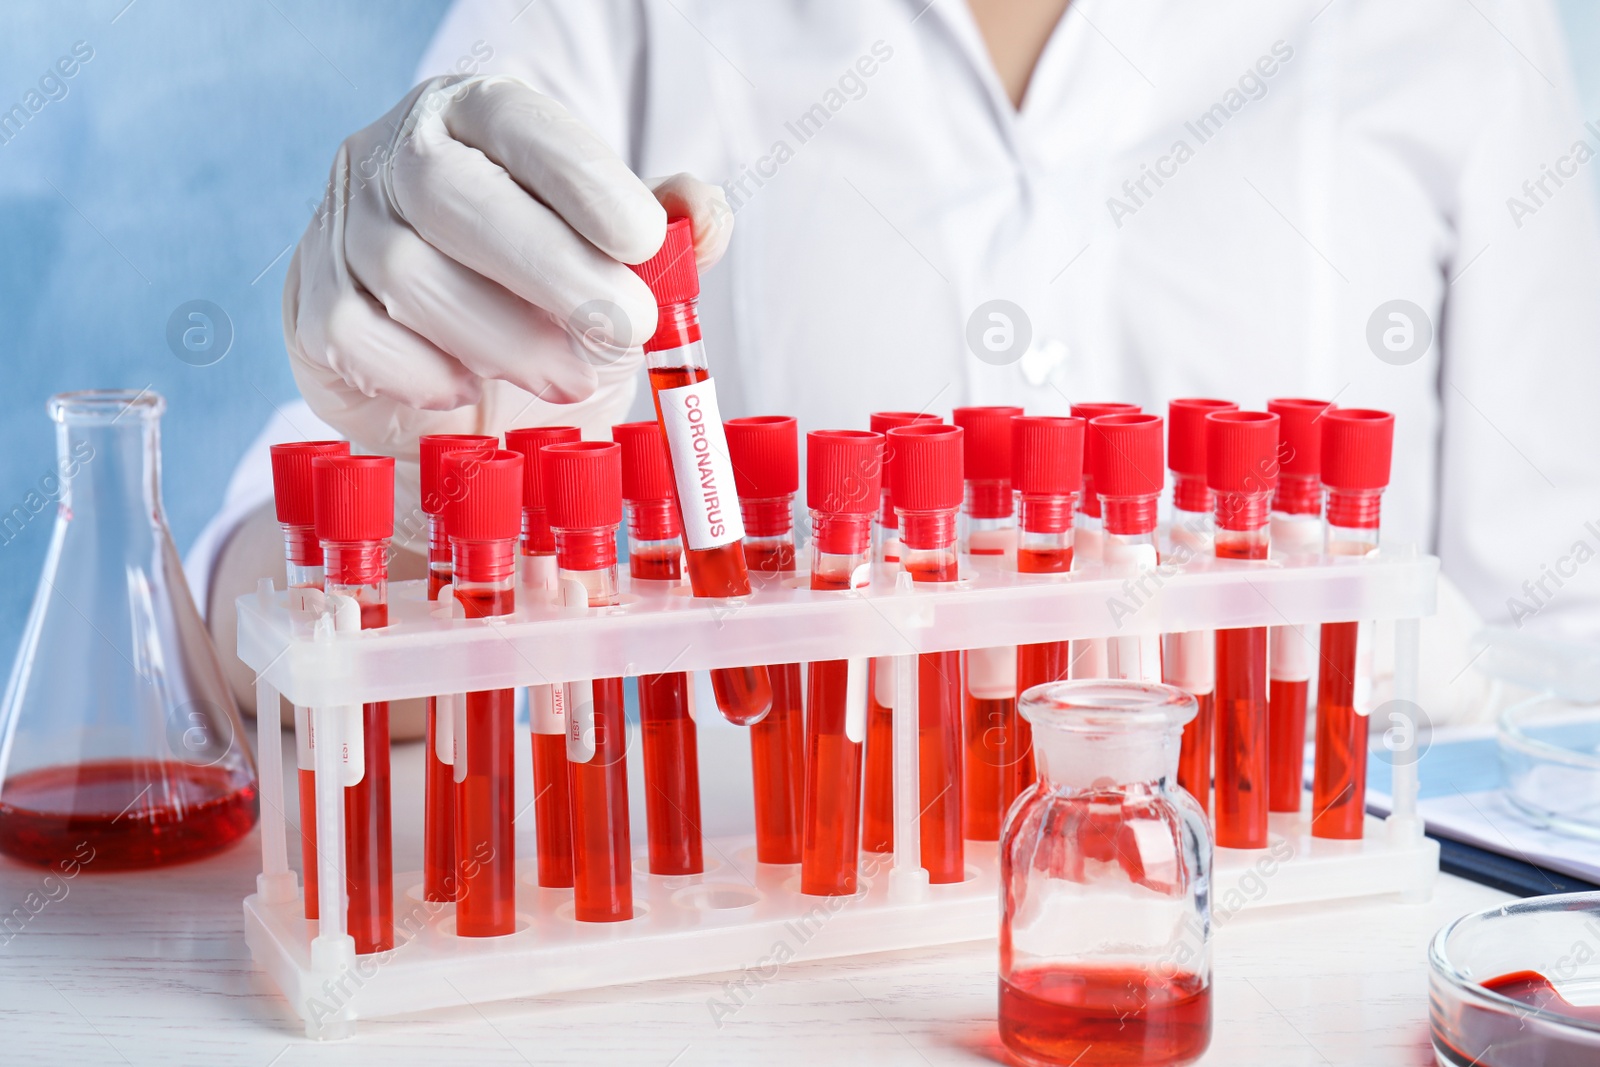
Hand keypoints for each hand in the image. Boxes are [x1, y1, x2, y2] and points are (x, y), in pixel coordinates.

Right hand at [282, 74, 731, 454]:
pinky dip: (420, 370)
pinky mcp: (311, 303)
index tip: (643, 242)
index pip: (518, 124)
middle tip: (626, 329)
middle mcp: (397, 155)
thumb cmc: (545, 299)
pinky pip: (353, 334)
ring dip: (502, 336)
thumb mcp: (615, 258)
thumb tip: (704, 215)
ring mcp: (343, 226)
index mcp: (476, 117)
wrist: (461, 379)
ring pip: (404, 271)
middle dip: (551, 270)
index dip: (581, 179)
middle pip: (453, 195)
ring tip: (572, 376)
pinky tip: (470, 388)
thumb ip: (669, 231)